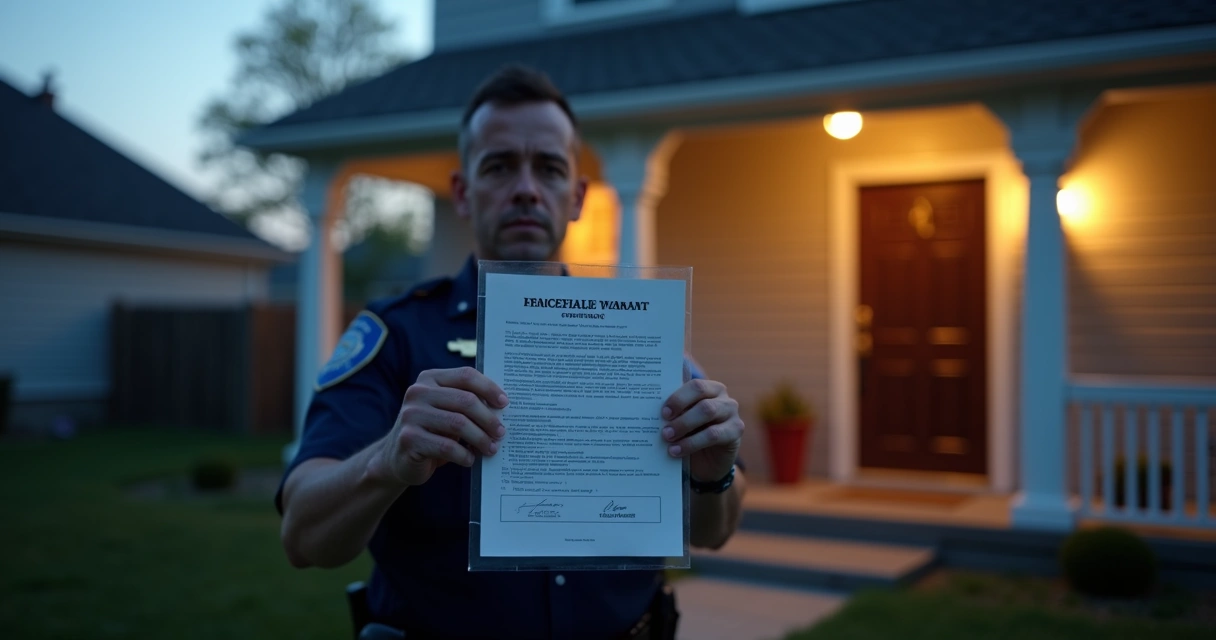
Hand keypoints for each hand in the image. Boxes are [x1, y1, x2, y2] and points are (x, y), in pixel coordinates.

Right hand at [372, 367, 507, 487]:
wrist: (397, 458)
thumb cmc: (432, 432)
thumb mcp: (447, 411)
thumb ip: (466, 403)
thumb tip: (502, 408)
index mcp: (429, 379)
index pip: (466, 375)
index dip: (489, 388)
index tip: (504, 403)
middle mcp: (417, 392)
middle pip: (465, 400)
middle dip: (488, 418)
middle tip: (501, 433)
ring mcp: (410, 415)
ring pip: (458, 424)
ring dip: (480, 439)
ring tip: (491, 448)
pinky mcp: (409, 439)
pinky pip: (447, 447)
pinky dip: (464, 455)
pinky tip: (470, 459)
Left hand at [660, 379, 743, 482]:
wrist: (706, 463)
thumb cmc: (690, 436)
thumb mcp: (681, 421)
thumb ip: (673, 412)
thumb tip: (649, 405)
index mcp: (708, 388)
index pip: (694, 385)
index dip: (678, 397)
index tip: (662, 412)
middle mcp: (723, 396)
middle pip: (701, 394)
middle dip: (680, 409)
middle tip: (663, 426)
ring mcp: (731, 412)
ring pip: (708, 411)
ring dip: (684, 426)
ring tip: (667, 439)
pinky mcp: (736, 430)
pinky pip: (713, 434)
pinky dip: (692, 443)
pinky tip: (677, 451)